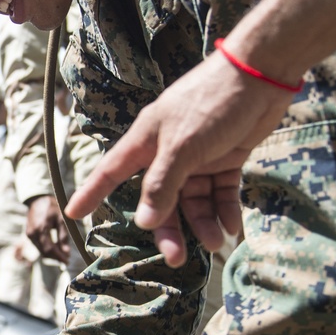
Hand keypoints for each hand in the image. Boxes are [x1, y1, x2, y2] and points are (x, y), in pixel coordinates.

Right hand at [25, 195, 70, 261]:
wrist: (37, 199)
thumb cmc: (52, 207)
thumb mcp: (61, 219)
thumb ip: (63, 236)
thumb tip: (66, 252)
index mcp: (41, 228)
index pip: (49, 249)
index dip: (58, 257)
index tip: (67, 261)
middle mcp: (32, 233)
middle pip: (44, 252)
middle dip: (55, 257)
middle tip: (66, 259)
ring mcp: (29, 234)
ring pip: (40, 250)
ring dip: (51, 254)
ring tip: (62, 254)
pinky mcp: (28, 234)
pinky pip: (38, 245)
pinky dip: (46, 249)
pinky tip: (55, 247)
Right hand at [66, 54, 292, 267]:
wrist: (261, 76)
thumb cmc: (212, 103)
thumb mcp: (182, 146)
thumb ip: (163, 184)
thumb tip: (145, 221)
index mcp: (146, 141)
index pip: (111, 172)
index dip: (92, 193)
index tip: (74, 214)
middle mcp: (167, 151)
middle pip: (160, 198)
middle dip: (168, 228)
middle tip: (176, 258)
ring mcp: (197, 156)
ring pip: (193, 199)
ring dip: (203, 222)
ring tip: (218, 241)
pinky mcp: (225, 157)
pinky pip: (220, 192)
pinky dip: (225, 209)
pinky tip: (233, 225)